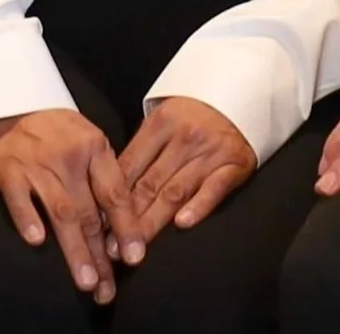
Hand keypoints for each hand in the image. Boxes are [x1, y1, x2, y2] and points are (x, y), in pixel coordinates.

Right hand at [0, 109, 145, 303]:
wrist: (16, 107)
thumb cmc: (61, 135)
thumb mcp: (90, 145)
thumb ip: (105, 180)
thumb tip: (124, 230)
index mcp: (95, 149)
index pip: (115, 194)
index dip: (126, 227)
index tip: (135, 258)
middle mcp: (70, 157)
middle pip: (89, 213)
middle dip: (100, 255)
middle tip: (107, 288)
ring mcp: (38, 163)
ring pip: (61, 212)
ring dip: (75, 250)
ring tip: (86, 282)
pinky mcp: (9, 169)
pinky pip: (20, 198)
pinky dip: (28, 218)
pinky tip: (37, 241)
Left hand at [118, 97, 255, 242]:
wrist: (240, 94)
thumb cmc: (194, 114)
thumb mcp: (164, 120)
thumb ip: (143, 150)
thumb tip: (112, 189)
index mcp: (160, 124)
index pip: (130, 166)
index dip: (111, 197)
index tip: (99, 224)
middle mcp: (183, 137)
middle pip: (150, 183)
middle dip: (128, 218)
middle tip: (112, 246)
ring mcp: (209, 151)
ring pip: (176, 191)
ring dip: (154, 221)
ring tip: (138, 245)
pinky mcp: (234, 164)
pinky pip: (214, 188)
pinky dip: (198, 206)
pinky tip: (183, 223)